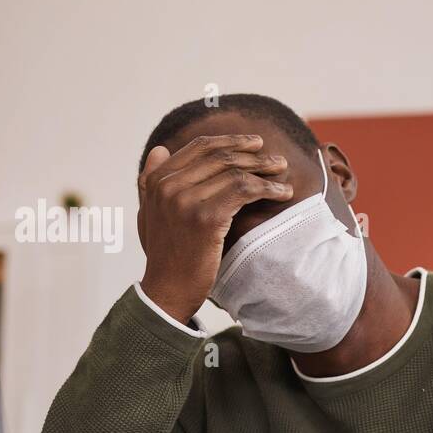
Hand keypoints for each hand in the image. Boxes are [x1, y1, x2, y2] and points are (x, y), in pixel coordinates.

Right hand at [137, 134, 293, 323]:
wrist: (168, 291)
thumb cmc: (165, 255)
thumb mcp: (149, 213)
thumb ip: (151, 180)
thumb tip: (160, 148)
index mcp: (156, 180)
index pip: (200, 147)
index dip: (231, 142)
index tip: (254, 144)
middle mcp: (168, 186)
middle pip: (220, 157)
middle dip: (253, 155)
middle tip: (277, 160)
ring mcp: (185, 200)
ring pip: (235, 172)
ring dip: (265, 170)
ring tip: (283, 173)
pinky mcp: (206, 218)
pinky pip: (244, 191)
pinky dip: (267, 188)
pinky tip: (282, 193)